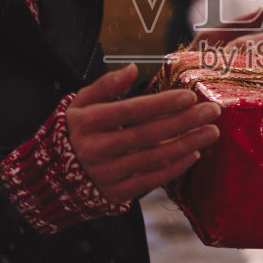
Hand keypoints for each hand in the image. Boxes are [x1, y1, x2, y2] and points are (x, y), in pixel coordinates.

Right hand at [66, 64, 220, 205]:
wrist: (51, 177)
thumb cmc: (75, 132)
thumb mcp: (80, 103)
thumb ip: (105, 85)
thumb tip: (132, 68)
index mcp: (87, 122)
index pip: (131, 111)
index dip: (161, 104)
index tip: (189, 96)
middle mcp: (96, 149)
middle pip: (146, 134)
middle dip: (183, 122)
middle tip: (211, 111)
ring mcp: (106, 174)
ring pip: (152, 159)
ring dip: (185, 145)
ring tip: (210, 132)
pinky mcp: (115, 194)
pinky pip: (149, 181)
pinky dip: (173, 169)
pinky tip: (193, 155)